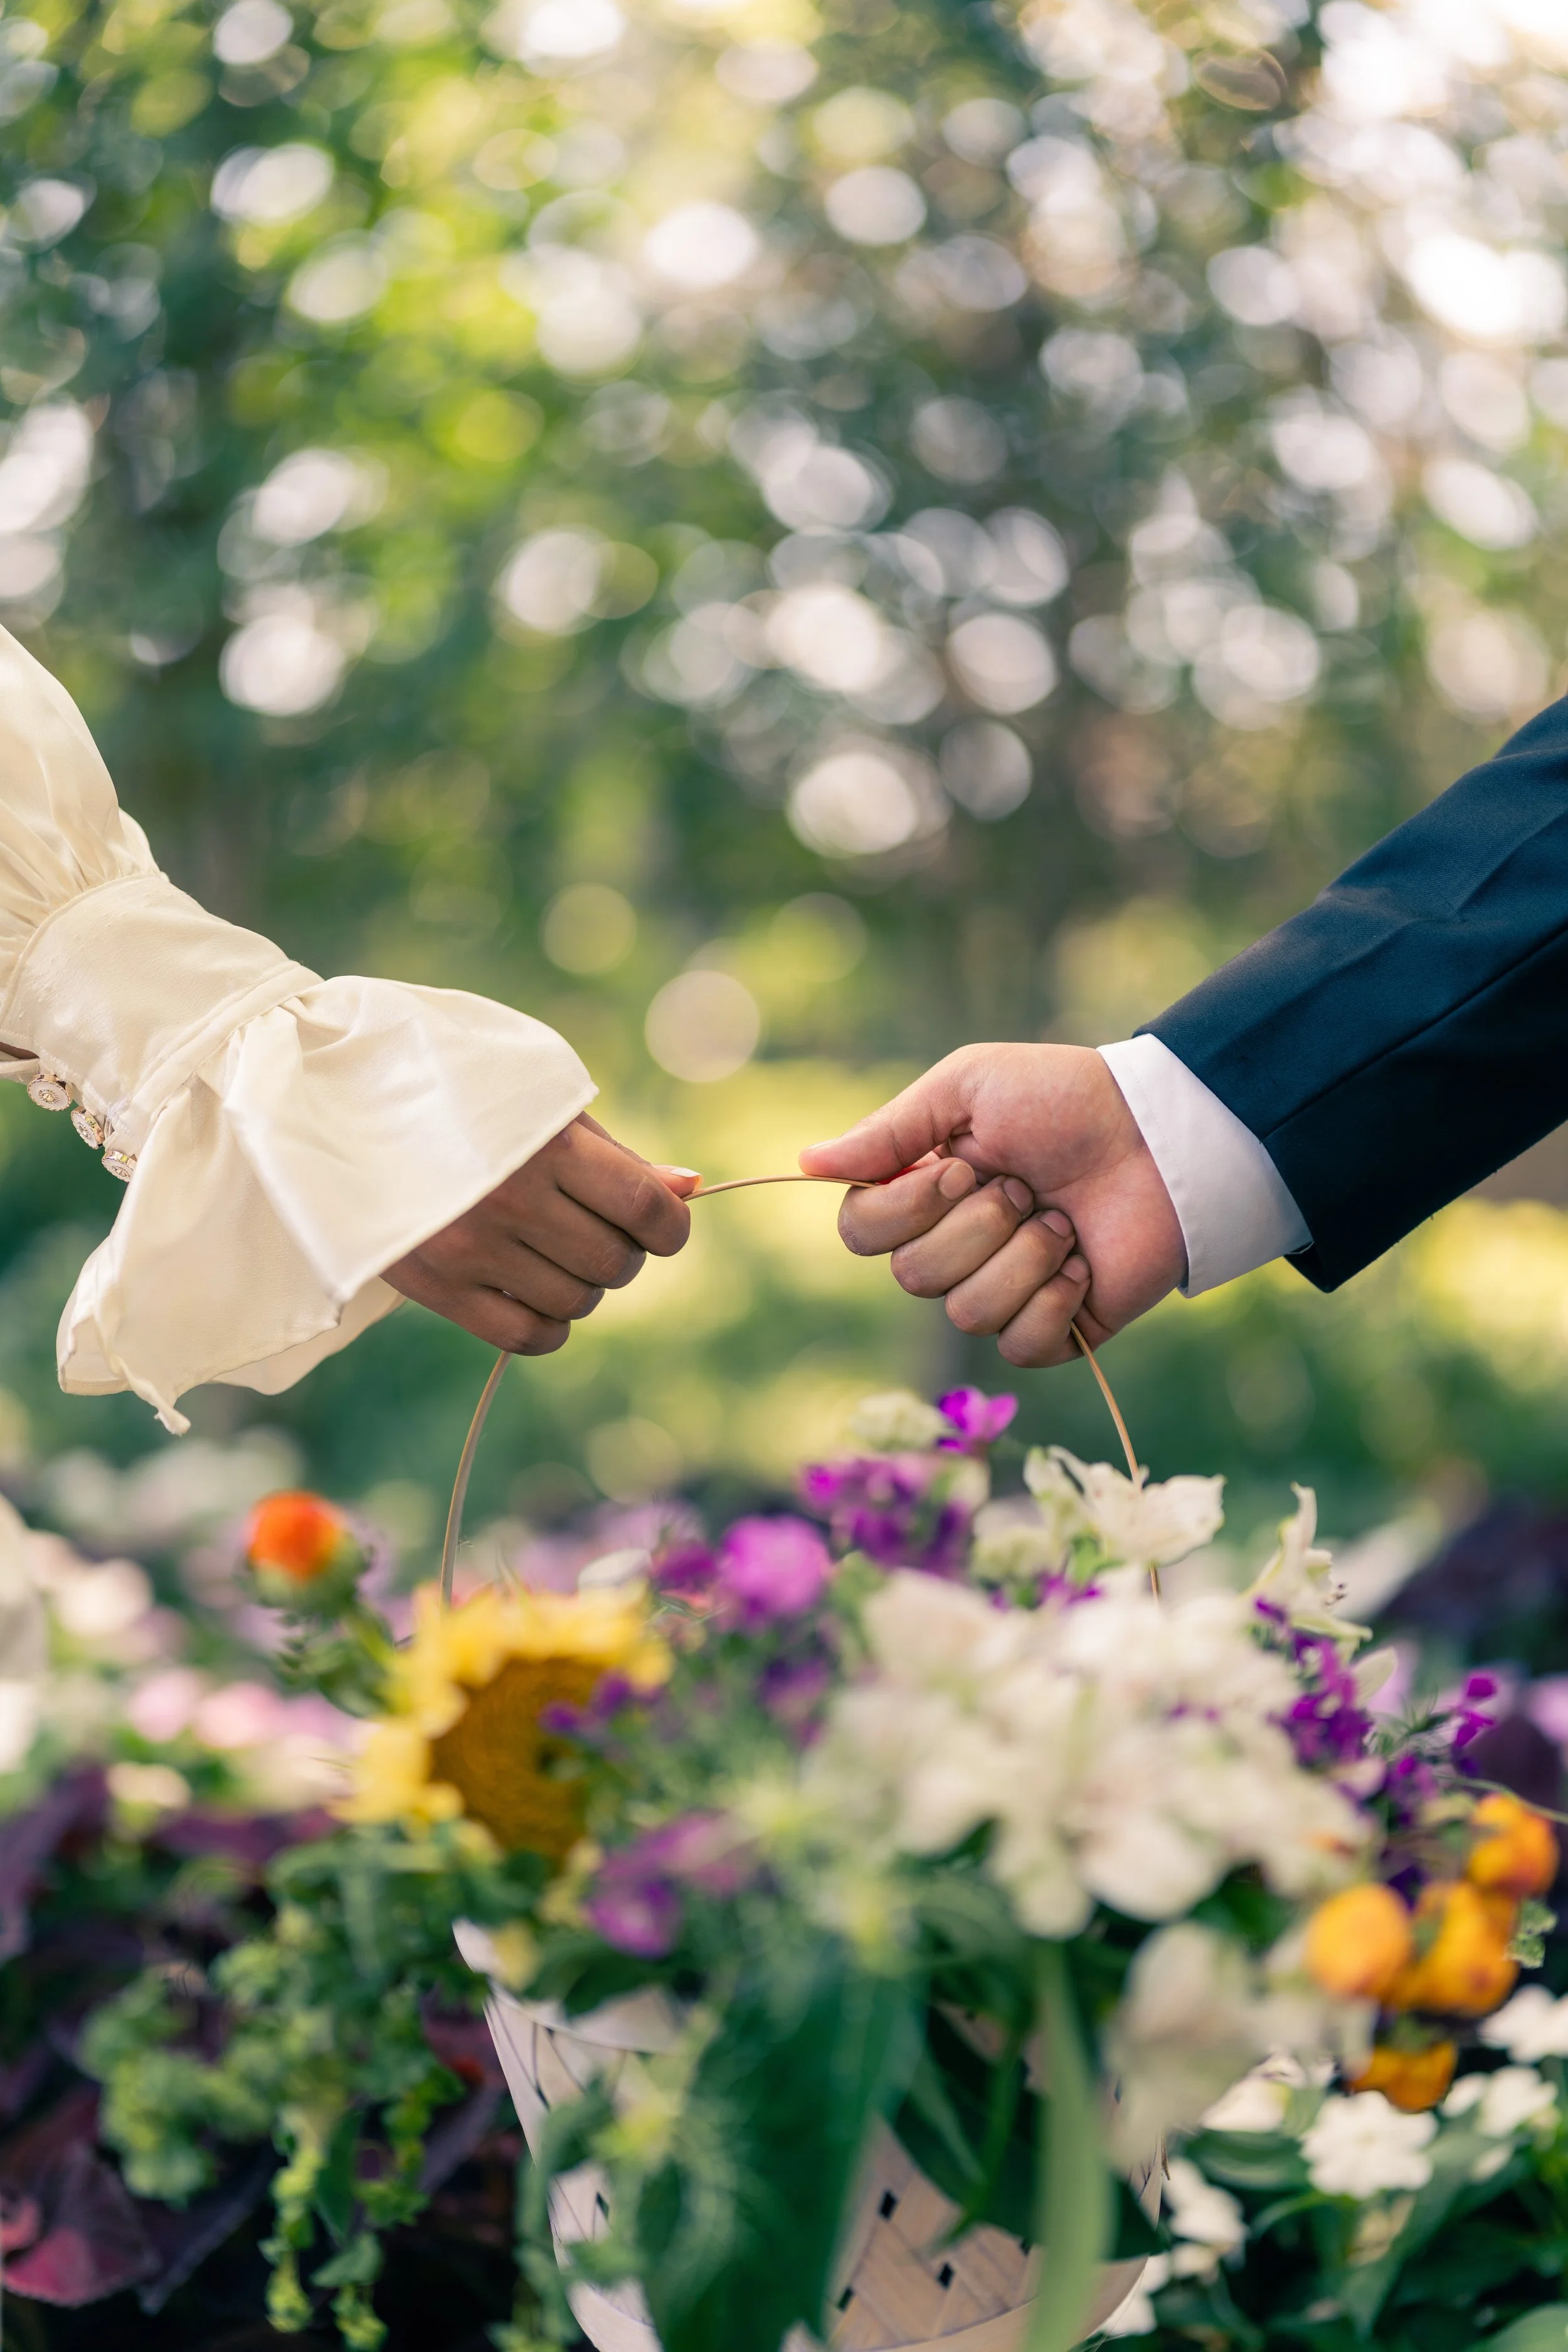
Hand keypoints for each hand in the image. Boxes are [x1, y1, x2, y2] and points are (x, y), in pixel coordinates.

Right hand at [384, 1113, 696, 1354]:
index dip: (671, 1226)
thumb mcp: (540, 1105)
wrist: (341, 1106)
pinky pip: (527, 1336)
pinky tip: (537, 1292)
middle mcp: (508, 1200)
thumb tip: (688, 1189)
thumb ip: (615, 1155)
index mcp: (543, 1144)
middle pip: (614, 1261)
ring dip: (585, 1285)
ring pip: (576, 1302)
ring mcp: (470, 1249)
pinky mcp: (436, 1285)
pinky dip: (550, 1324)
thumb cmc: (459, 1096)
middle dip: (624, 1253)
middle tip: (597, 1228)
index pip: (643, 1207)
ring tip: (557, 1251)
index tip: (664, 1223)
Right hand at [799, 1044, 1183, 1365]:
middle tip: (1025, 1185)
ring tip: (1063, 1222)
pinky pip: (1018, 1345)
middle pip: (913, 1276)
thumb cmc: (1065, 1100)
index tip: (961, 1167)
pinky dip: (1053, 1301)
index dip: (903, 1210)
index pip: (860, 1231)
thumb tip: (805, 1162)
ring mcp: (1003, 1292)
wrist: (1161, 1137)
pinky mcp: (1053, 1331)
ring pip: (966, 1313)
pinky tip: (1082, 1264)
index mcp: (924, 1192)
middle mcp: (954, 1248)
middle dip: (978, 1226)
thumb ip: (889, 1132)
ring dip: (1023, 1259)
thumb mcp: (969, 1089)